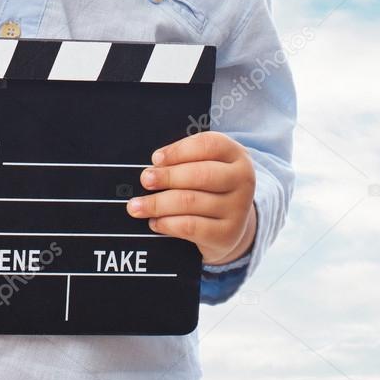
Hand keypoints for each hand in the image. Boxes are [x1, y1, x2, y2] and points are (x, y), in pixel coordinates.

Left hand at [125, 131, 256, 265]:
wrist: (230, 224)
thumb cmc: (207, 186)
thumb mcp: (203, 165)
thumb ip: (183, 160)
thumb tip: (152, 167)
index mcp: (235, 154)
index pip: (208, 145)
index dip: (178, 150)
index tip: (155, 158)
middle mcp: (243, 180)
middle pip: (200, 174)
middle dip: (167, 177)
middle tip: (145, 180)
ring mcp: (238, 209)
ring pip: (191, 202)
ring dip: (157, 203)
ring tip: (136, 206)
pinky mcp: (228, 234)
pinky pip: (191, 227)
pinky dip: (167, 223)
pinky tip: (154, 222)